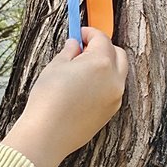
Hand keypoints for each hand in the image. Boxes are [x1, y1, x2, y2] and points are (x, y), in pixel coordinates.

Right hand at [1, 27, 127, 166]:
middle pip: (118, 54)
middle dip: (102, 47)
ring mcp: (115, 97)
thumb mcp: (56, 66)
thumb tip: (75, 46)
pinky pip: (112, 90)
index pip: (101, 38)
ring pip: (118, 73)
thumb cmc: (49, 98)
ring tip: (81, 70)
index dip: (89, 33)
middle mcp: (114, 79)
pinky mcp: (111, 112)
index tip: (79, 33)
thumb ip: (69, 52)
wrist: (48, 133)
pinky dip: (103, 83)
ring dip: (105, 65)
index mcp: (101, 63)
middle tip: (82, 49)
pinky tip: (83, 88)